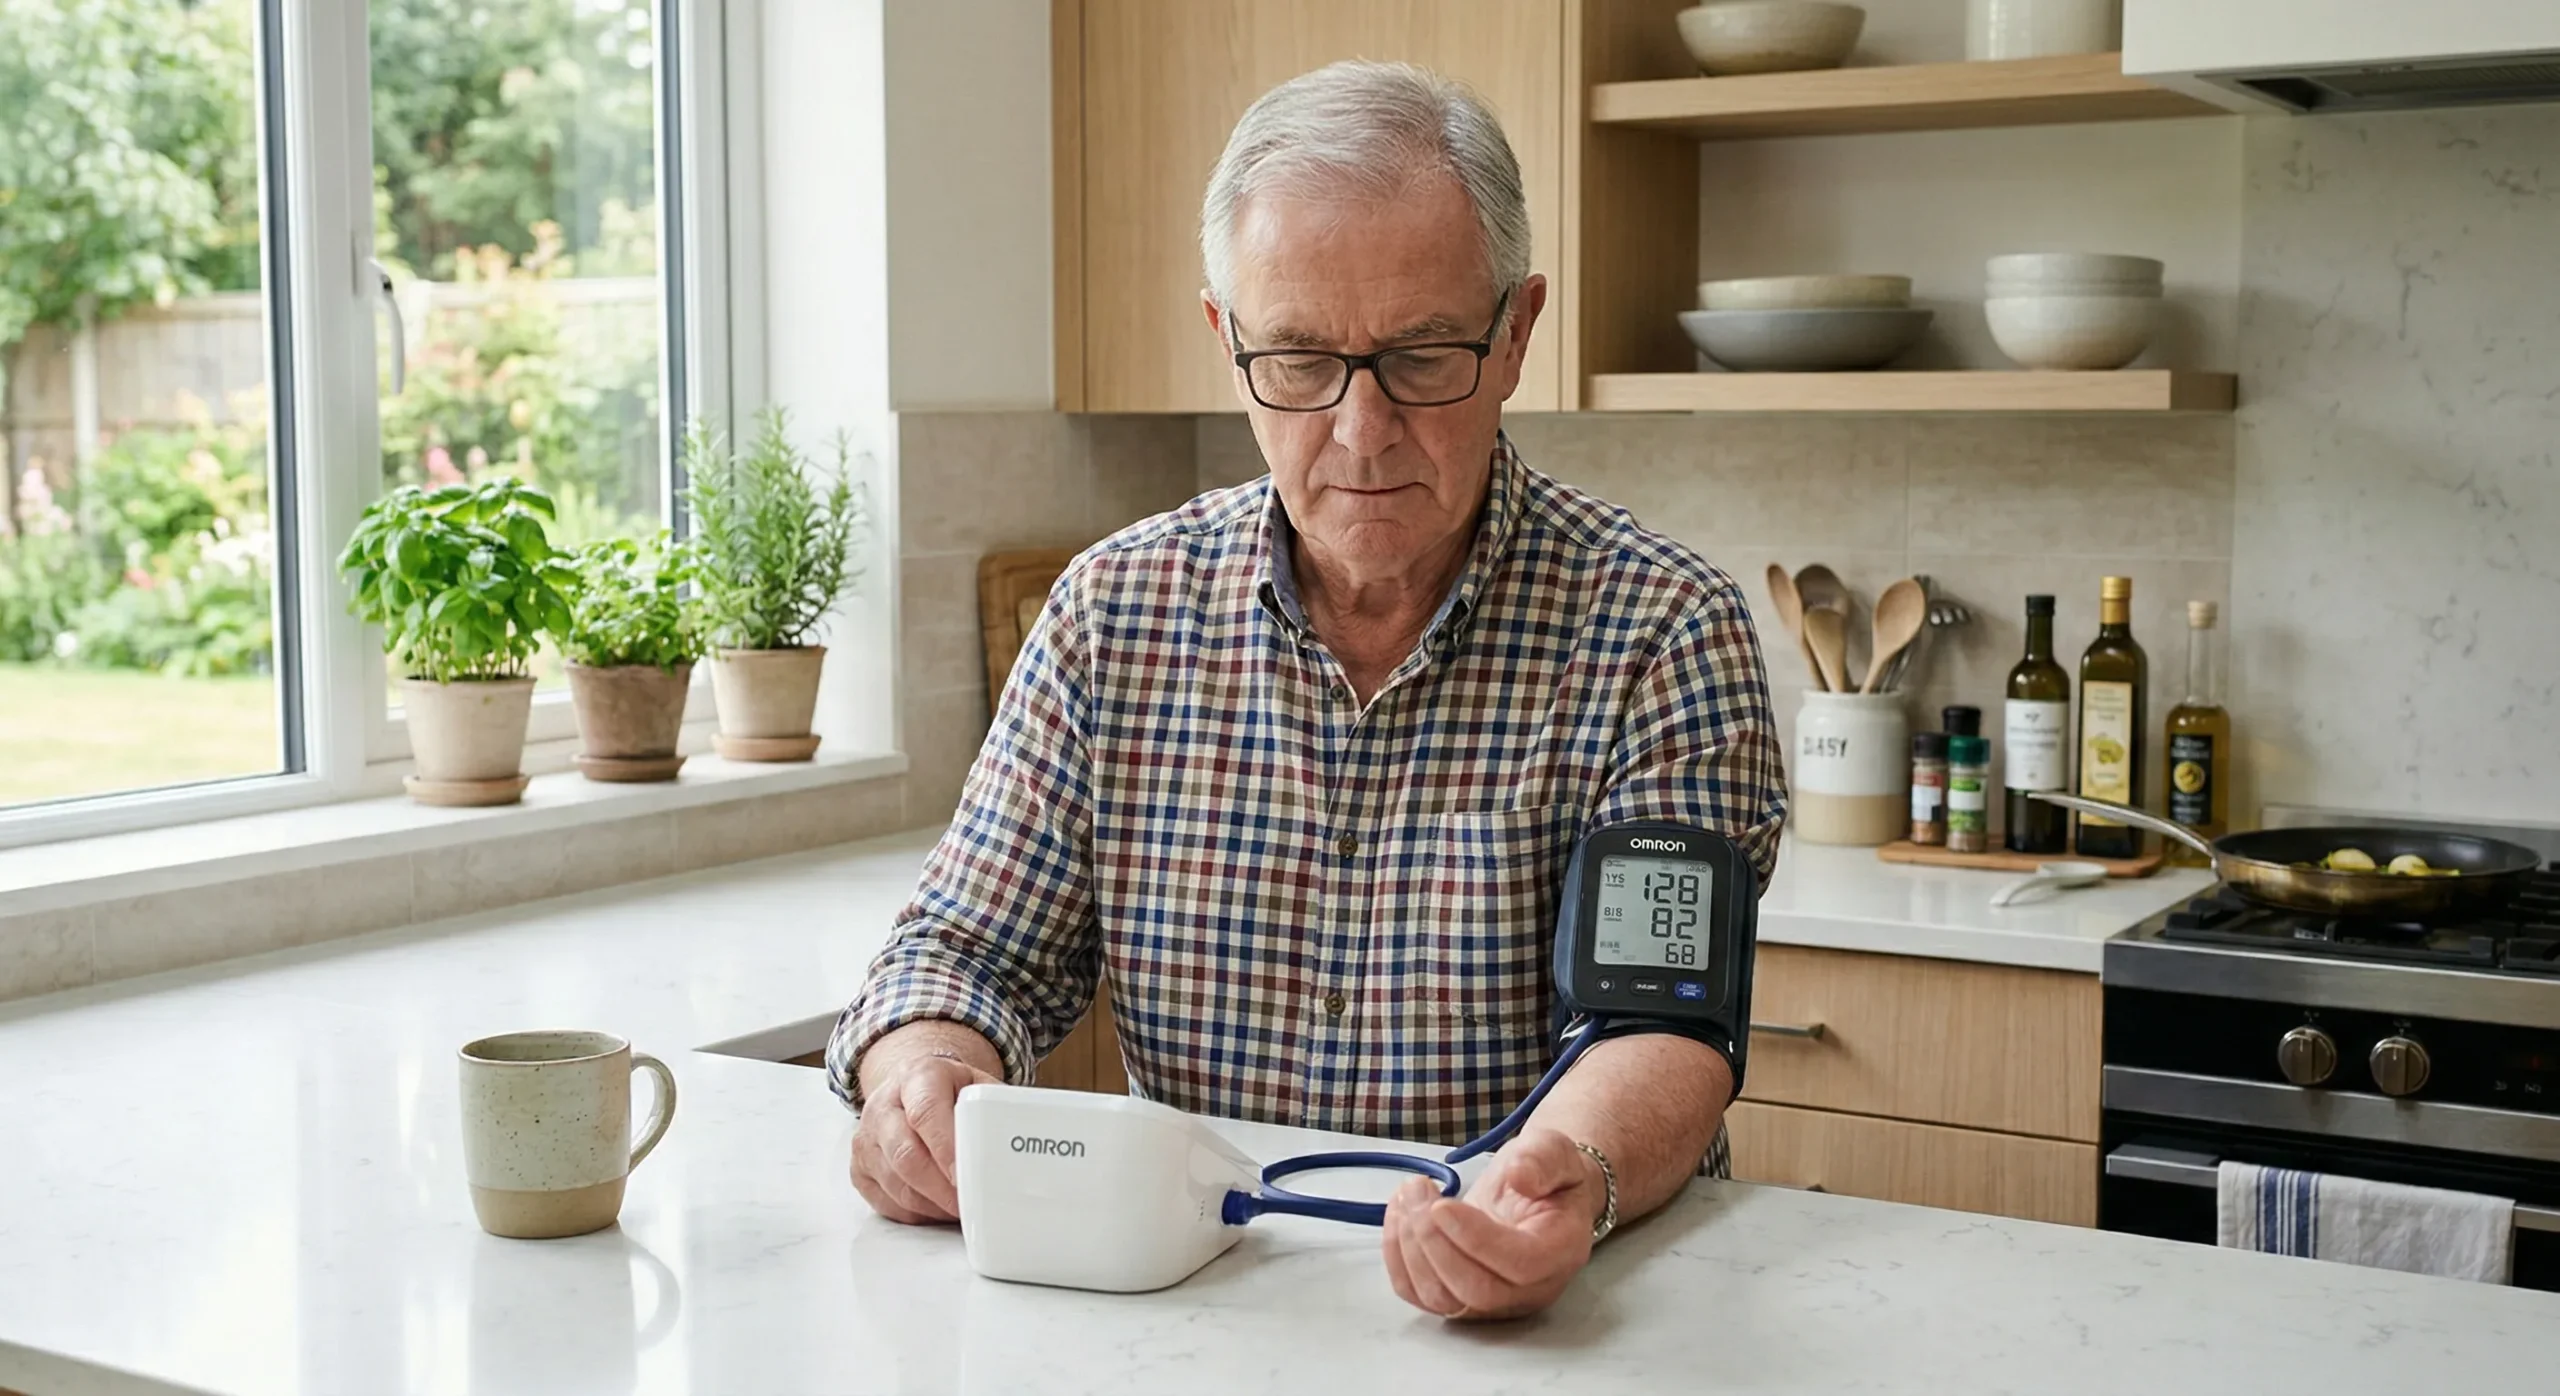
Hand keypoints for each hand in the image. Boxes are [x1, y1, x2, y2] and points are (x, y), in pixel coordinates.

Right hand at [847, 1049, 999, 1223]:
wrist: (912, 1087)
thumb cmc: (951, 1091)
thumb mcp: (977, 1084)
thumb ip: (995, 1109)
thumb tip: (1019, 1142)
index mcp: (917, 1076)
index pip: (926, 1113)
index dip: (946, 1148)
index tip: (966, 1175)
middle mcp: (884, 1105)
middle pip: (906, 1154)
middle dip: (942, 1188)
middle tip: (971, 1205)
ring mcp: (867, 1138)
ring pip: (895, 1183)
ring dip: (932, 1205)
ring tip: (962, 1210)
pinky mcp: (860, 1168)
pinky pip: (886, 1202)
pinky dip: (917, 1214)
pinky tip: (940, 1210)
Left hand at [1381, 1126, 1601, 1319]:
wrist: (1535, 1192)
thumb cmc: (1547, 1174)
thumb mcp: (1555, 1151)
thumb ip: (1542, 1161)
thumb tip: (1521, 1177)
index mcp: (1559, 1253)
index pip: (1520, 1265)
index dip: (1477, 1239)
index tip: (1442, 1205)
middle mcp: (1528, 1289)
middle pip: (1476, 1289)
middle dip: (1434, 1240)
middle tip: (1416, 1191)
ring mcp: (1492, 1301)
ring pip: (1442, 1297)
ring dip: (1410, 1246)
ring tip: (1406, 1196)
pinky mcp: (1458, 1298)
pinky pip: (1419, 1294)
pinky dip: (1397, 1258)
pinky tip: (1398, 1216)